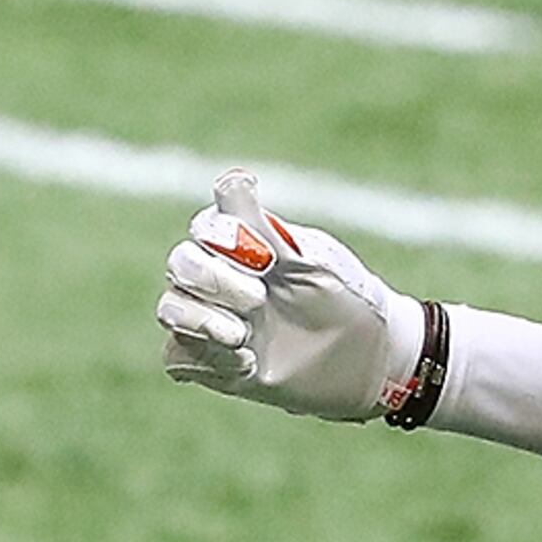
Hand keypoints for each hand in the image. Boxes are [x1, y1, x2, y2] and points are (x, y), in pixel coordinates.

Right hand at [158, 170, 424, 422]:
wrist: (371, 361)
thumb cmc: (345, 298)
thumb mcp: (309, 261)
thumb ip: (262, 227)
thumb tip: (232, 177)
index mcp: (243, 245)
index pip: (203, 230)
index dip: (222, 244)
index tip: (266, 262)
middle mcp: (221, 279)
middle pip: (179, 266)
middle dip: (214, 284)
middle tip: (258, 302)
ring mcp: (214, 320)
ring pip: (170, 310)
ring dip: (201, 323)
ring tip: (244, 339)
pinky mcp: (214, 363)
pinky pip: (177, 358)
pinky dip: (203, 359)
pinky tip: (246, 364)